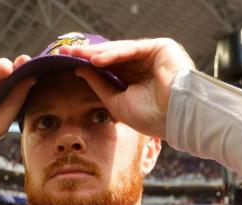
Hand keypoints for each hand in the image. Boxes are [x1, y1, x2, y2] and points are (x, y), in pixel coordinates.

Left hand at [58, 38, 194, 137]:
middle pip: (111, 57)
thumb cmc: (151, 117)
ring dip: (97, 53)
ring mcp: (152, 55)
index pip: (109, 68)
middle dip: (88, 55)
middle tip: (65, 53)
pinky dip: (113, 54)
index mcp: (136, 80)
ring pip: (120, 51)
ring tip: (77, 56)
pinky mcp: (160, 47)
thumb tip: (80, 69)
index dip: (88, 65)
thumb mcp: (116, 102)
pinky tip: (95, 59)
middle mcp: (144, 65)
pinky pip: (132, 49)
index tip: (66, 63)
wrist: (176, 119)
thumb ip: (99, 85)